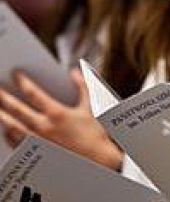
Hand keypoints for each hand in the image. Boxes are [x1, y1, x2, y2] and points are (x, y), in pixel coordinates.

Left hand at [0, 69, 123, 169]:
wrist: (96, 161)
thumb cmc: (95, 135)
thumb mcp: (92, 107)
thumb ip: (82, 86)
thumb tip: (74, 72)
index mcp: (57, 114)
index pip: (33, 93)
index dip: (23, 81)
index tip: (16, 74)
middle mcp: (43, 127)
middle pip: (15, 108)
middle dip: (3, 96)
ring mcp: (36, 142)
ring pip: (10, 125)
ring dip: (1, 115)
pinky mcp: (34, 154)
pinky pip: (14, 141)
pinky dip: (7, 132)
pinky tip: (6, 127)